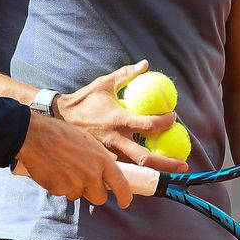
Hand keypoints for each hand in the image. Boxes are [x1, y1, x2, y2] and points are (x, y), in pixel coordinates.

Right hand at [14, 111, 136, 208]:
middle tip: (86, 184)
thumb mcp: (87, 140)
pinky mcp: (59, 190)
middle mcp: (91, 175)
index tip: (125, 202)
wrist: (35, 136)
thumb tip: (109, 162)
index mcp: (102, 160)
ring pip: (78, 195)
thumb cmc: (61, 133)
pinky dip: (59, 186)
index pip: (121, 185)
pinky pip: (62, 192)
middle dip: (94, 194)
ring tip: (63, 169)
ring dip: (73, 187)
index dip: (125, 197)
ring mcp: (75, 184)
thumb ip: (99, 155)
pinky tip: (53, 170)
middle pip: (99, 198)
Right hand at [55, 60, 187, 172]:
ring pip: (134, 169)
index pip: (148, 125)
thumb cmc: (82, 100)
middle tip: (183, 164)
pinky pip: (121, 170)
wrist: (56, 117)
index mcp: (117, 120)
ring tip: (169, 172)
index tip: (174, 118)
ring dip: (153, 173)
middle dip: (166, 163)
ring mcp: (107, 153)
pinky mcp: (100, 160)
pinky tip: (147, 175)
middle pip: (145, 157)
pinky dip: (135, 174)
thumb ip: (125, 75)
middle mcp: (114, 140)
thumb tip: (145, 64)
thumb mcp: (104, 84)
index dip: (165, 122)